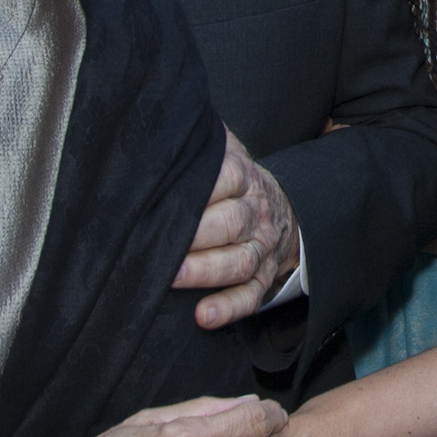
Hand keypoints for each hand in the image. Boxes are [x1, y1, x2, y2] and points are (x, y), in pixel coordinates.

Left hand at [177, 130, 301, 328]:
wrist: (279, 208)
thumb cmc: (230, 182)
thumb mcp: (223, 152)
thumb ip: (198, 141)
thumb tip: (156, 119)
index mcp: (243, 177)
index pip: (227, 177)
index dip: (200, 187)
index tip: (165, 196)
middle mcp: (255, 212)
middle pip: (231, 222)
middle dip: (196, 235)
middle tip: (158, 244)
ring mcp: (262, 247)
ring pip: (240, 261)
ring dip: (207, 272)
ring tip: (173, 278)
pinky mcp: (263, 278)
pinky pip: (250, 296)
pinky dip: (229, 308)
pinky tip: (204, 317)